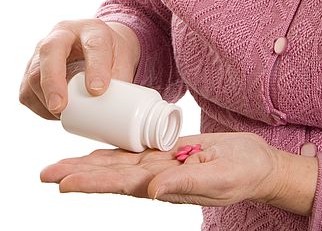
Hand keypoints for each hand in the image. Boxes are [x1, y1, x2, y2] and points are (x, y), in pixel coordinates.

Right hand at [19, 19, 140, 118]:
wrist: (98, 45)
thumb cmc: (112, 53)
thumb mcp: (124, 60)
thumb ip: (121, 81)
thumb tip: (115, 110)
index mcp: (92, 29)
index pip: (94, 44)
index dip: (95, 68)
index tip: (97, 90)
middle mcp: (63, 34)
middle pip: (51, 50)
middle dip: (53, 81)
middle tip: (60, 106)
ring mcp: (43, 50)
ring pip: (34, 73)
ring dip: (45, 99)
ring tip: (63, 114)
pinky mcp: (32, 68)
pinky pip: (27, 91)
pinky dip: (39, 107)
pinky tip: (54, 113)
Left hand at [40, 132, 280, 205]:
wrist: (257, 164)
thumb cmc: (242, 174)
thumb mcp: (217, 180)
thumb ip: (184, 184)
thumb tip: (150, 192)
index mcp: (165, 185)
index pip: (120, 184)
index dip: (91, 181)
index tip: (63, 182)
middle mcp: (157, 177)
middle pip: (111, 174)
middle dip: (79, 172)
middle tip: (45, 172)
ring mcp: (163, 164)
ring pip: (119, 162)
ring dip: (90, 162)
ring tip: (62, 163)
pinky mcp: (171, 150)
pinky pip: (137, 150)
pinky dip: (115, 150)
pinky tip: (100, 149)